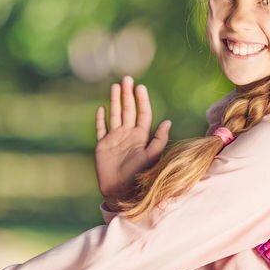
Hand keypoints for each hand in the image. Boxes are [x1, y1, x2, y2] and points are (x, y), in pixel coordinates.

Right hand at [95, 76, 170, 208]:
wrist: (121, 191)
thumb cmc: (139, 176)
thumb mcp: (152, 157)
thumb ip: (159, 140)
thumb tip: (168, 121)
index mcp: (141, 137)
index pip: (142, 114)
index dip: (142, 100)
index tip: (140, 87)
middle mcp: (128, 135)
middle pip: (128, 110)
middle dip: (127, 95)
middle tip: (127, 79)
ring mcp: (115, 140)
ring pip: (115, 115)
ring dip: (115, 101)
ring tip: (115, 86)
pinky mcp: (102, 146)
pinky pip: (101, 129)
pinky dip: (101, 119)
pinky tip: (102, 109)